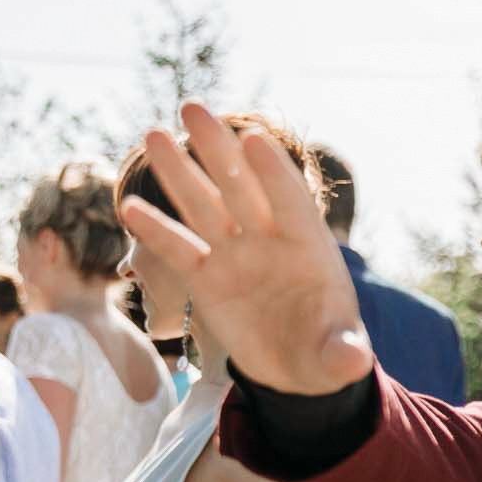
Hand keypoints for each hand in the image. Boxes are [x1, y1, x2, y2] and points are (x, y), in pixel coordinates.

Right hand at [116, 103, 371, 396]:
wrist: (301, 372)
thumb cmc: (328, 354)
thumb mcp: (340, 358)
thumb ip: (343, 355)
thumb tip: (353, 363)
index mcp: (309, 249)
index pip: (290, 202)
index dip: (274, 173)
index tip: (254, 139)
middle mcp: (269, 242)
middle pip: (241, 187)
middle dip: (219, 149)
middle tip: (193, 109)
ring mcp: (236, 257)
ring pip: (205, 207)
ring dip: (179, 173)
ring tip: (153, 135)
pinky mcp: (209, 281)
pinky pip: (180, 251)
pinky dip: (156, 231)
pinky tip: (129, 206)